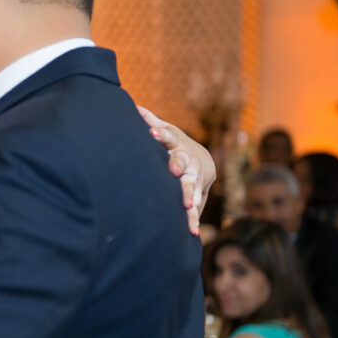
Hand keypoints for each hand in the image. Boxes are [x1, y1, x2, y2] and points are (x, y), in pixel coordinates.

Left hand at [137, 106, 215, 235]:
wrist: (203, 162)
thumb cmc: (175, 146)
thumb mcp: (167, 132)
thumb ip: (152, 121)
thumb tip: (134, 106)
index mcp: (178, 144)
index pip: (169, 136)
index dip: (161, 133)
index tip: (152, 131)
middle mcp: (188, 160)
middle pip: (184, 162)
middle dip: (179, 166)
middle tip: (174, 170)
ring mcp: (195, 178)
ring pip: (192, 186)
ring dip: (190, 195)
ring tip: (187, 204)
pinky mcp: (197, 195)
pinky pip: (196, 208)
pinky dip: (194, 219)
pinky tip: (192, 231)